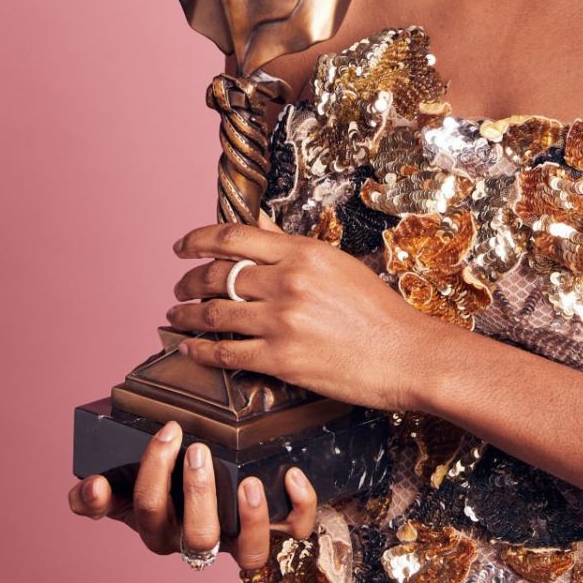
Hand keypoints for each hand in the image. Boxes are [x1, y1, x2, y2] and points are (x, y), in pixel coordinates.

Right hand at [67, 420, 317, 570]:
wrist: (210, 485)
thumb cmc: (163, 485)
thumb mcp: (126, 486)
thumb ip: (101, 492)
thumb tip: (91, 489)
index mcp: (158, 526)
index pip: (144, 513)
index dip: (144, 484)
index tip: (148, 446)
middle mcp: (198, 541)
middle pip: (196, 536)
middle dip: (196, 493)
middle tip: (197, 449)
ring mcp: (238, 540)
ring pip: (249, 554)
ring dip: (250, 519)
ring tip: (247, 481)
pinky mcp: (275, 532)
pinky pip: (295, 532)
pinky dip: (299, 507)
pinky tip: (292, 474)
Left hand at [163, 220, 435, 412]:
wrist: (406, 355)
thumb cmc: (379, 312)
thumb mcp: (337, 263)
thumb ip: (291, 245)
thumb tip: (257, 222)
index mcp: (303, 252)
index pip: (233, 236)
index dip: (198, 240)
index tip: (182, 246)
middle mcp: (288, 282)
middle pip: (217, 274)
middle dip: (189, 280)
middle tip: (179, 287)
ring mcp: (282, 321)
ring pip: (215, 313)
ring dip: (187, 315)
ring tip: (177, 316)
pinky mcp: (280, 359)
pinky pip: (226, 352)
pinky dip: (200, 350)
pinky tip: (189, 348)